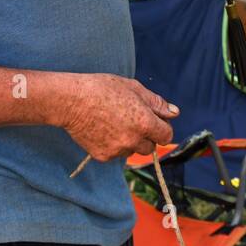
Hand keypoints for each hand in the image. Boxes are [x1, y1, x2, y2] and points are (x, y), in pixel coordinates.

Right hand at [60, 74, 178, 161]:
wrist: (71, 100)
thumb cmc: (103, 88)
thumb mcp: (134, 88)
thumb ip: (157, 103)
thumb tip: (174, 113)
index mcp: (145, 123)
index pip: (166, 136)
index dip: (162, 128)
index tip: (154, 122)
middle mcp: (133, 140)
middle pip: (150, 147)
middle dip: (146, 136)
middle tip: (131, 120)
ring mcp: (118, 150)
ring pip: (132, 150)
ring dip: (129, 141)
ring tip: (114, 122)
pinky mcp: (103, 156)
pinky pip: (116, 154)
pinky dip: (113, 145)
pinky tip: (103, 130)